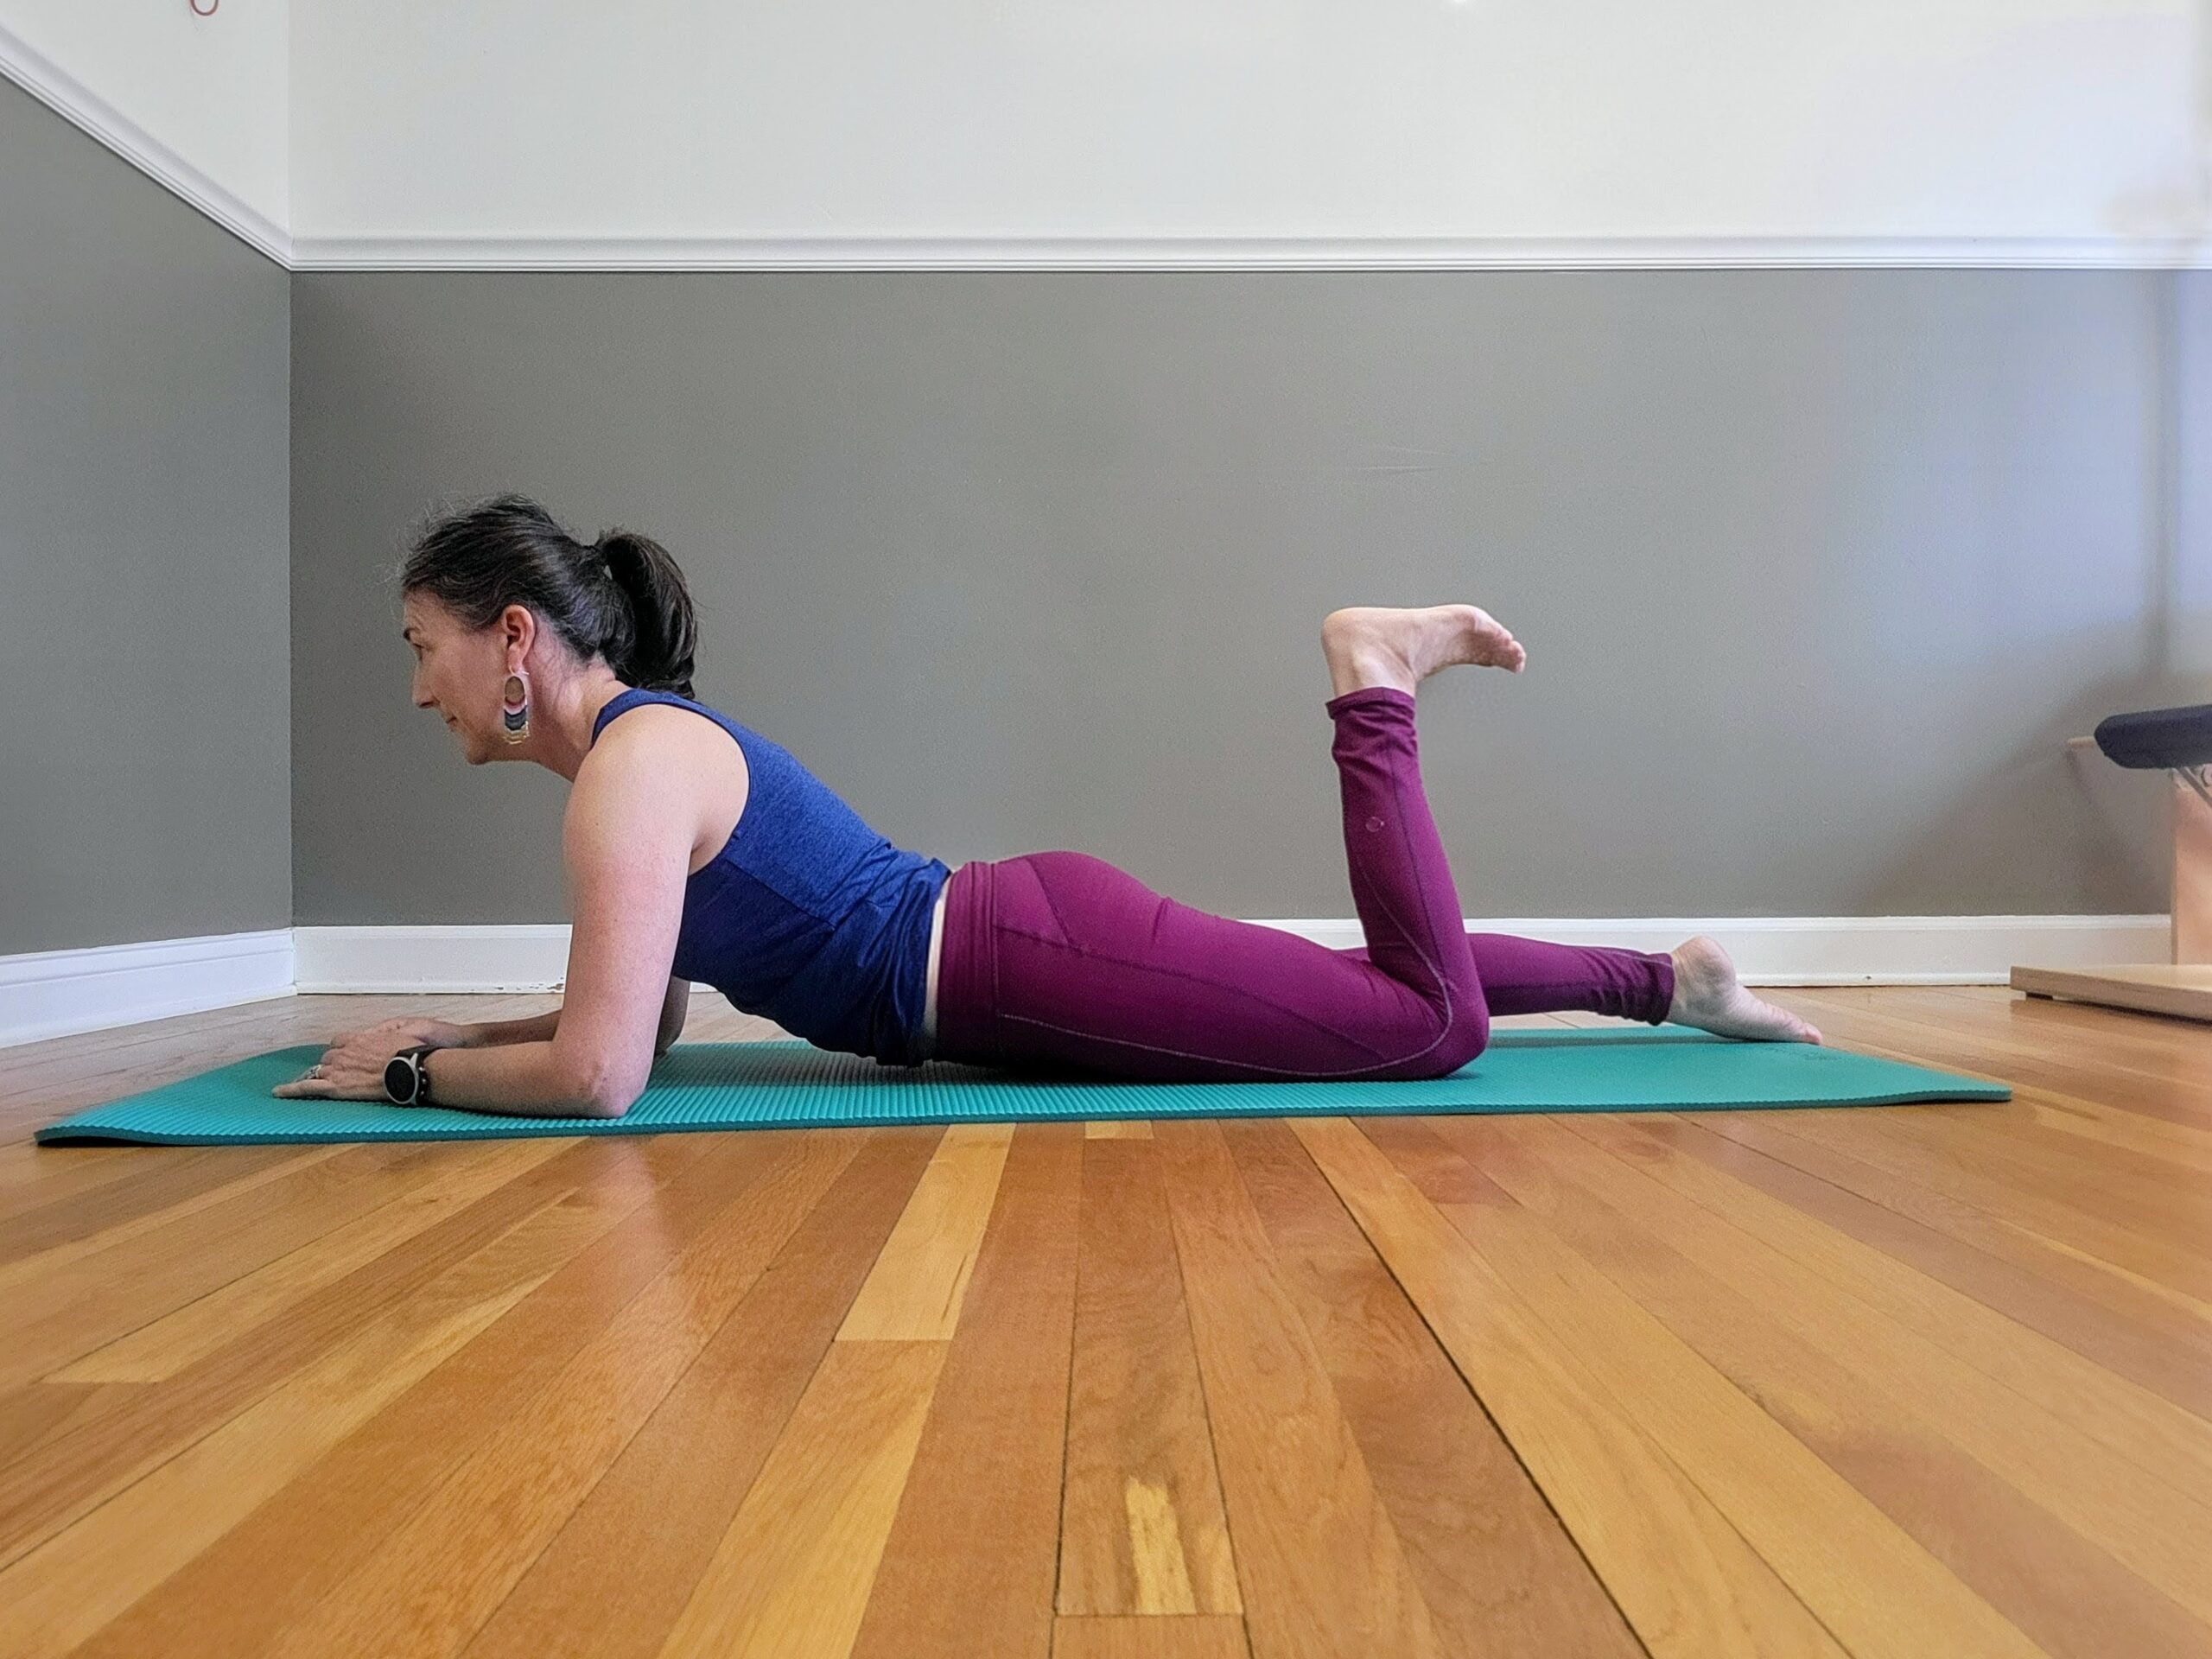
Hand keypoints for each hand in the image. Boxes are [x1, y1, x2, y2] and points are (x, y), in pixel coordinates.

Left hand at [273, 1016, 465, 1101]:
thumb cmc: (410, 1056)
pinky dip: (291, 1089)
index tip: (347, 1055)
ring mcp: (337, 1069)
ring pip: (319, 1071)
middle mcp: (344, 1051)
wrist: (409, 1070)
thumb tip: (394, 1039)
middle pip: (328, 1058)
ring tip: (324, 1085)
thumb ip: (389, 1038)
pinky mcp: (334, 1087)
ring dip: (322, 1076)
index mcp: (359, 1038)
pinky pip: (306, 1087)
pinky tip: (279, 1092)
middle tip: (344, 1074)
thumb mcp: (402, 1037)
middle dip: (333, 1065)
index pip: (339, 1042)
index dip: (342, 1050)